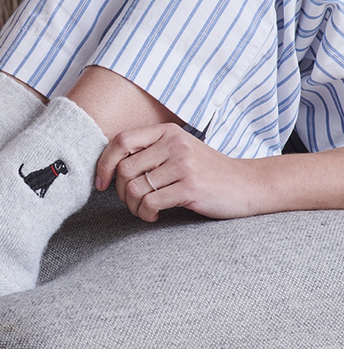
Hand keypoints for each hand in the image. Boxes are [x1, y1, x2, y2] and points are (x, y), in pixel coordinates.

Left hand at [96, 123, 261, 221]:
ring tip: (144, 211)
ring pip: (136, 188)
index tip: (101, 183)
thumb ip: (150, 153)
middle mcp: (173, 144)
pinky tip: (153, 216)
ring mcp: (183, 164)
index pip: (121, 141)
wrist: (248, 184)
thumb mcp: (178, 151)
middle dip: (121, 192)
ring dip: (133, 206)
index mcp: (166, 132)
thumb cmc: (206, 172)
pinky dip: (146, 214)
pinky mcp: (190, 187)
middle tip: (131, 202)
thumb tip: (109, 168)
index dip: (104, 163)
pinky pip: (151, 203)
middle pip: (125, 168)